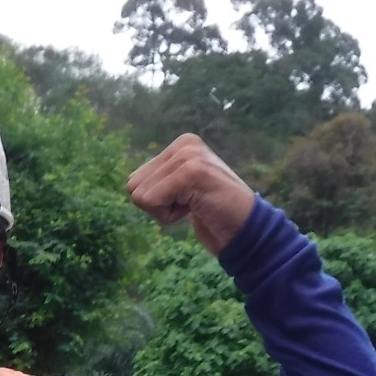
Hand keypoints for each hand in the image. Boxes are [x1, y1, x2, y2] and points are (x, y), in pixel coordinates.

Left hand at [126, 134, 256, 255]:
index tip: (187, 200)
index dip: (157, 201)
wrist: (246, 230)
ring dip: (164, 212)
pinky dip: (169, 216)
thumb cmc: (213, 213)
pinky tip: (197, 209)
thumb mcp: (182, 189)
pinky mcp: (190, 172)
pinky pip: (151, 202)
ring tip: (195, 205)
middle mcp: (184, 144)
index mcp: (181, 144)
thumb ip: (161, 180)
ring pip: (140, 195)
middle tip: (190, 204)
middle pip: (133, 186)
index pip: (135, 181)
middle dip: (157, 206)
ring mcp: (188, 156)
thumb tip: (130, 184)